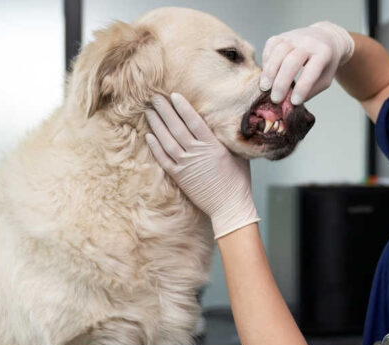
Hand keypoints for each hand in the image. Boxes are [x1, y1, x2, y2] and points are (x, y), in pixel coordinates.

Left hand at [145, 93, 259, 238]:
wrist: (230, 206)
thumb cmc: (238, 181)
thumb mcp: (239, 155)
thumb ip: (228, 139)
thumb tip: (223, 123)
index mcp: (213, 146)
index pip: (194, 122)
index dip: (183, 108)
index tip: (174, 95)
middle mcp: (197, 154)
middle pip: (177, 128)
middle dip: (165, 111)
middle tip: (154, 98)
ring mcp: (186, 165)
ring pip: (167, 141)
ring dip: (157, 126)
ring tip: (149, 112)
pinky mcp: (180, 177)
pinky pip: (163, 160)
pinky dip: (155, 147)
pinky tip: (149, 136)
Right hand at [260, 21, 353, 105]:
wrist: (326, 38)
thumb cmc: (324, 65)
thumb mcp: (324, 79)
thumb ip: (309, 91)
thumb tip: (289, 104)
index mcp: (323, 53)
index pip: (311, 71)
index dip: (302, 88)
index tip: (294, 102)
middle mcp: (309, 42)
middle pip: (291, 61)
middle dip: (281, 82)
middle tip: (275, 99)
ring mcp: (294, 37)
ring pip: (278, 51)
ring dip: (269, 71)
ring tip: (265, 88)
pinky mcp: (282, 35)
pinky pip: (271, 46)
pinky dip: (266, 61)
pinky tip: (266, 74)